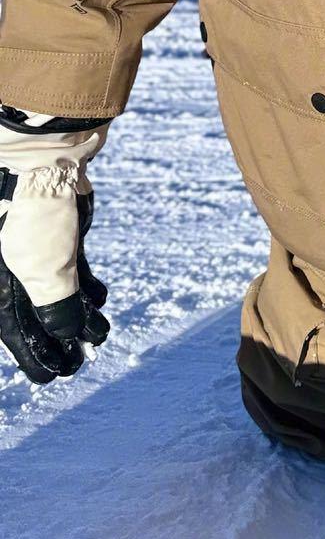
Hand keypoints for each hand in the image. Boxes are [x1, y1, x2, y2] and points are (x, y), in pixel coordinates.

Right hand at [0, 118, 110, 383]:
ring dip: (76, 317)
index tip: (52, 376)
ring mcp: (35, 249)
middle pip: (32, 314)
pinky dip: (84, 287)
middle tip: (77, 365)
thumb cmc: (35, 216)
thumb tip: (65, 336)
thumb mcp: (45, 270)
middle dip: (55, 341)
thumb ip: (55, 308)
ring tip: (98, 338)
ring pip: (55, 292)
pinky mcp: (58, 234)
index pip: (10, 330)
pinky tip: (100, 302)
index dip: (32, 356)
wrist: (49, 162)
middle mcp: (11, 268)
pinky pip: (70, 268)